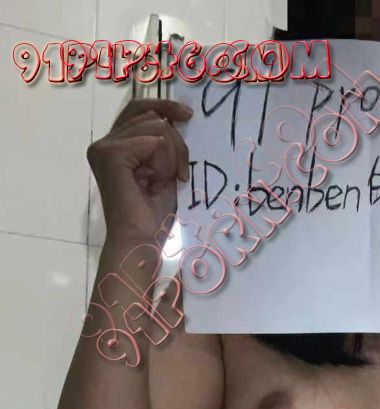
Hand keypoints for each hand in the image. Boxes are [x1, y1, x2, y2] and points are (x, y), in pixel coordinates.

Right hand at [87, 98, 192, 246]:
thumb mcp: (162, 170)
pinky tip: (159, 183)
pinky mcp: (112, 154)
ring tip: (167, 181)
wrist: (140, 241)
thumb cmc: (152, 216)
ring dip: (172, 156)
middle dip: (175, 141)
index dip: (163, 107)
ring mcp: (104, 148)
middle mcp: (103, 144)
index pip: (137, 110)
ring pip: (156, 127)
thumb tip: (173, 117)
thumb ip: (162, 144)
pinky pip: (154, 142)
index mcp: (112, 147)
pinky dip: (164, 163)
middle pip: (150, 116)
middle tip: (180, 173)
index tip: (187, 115)